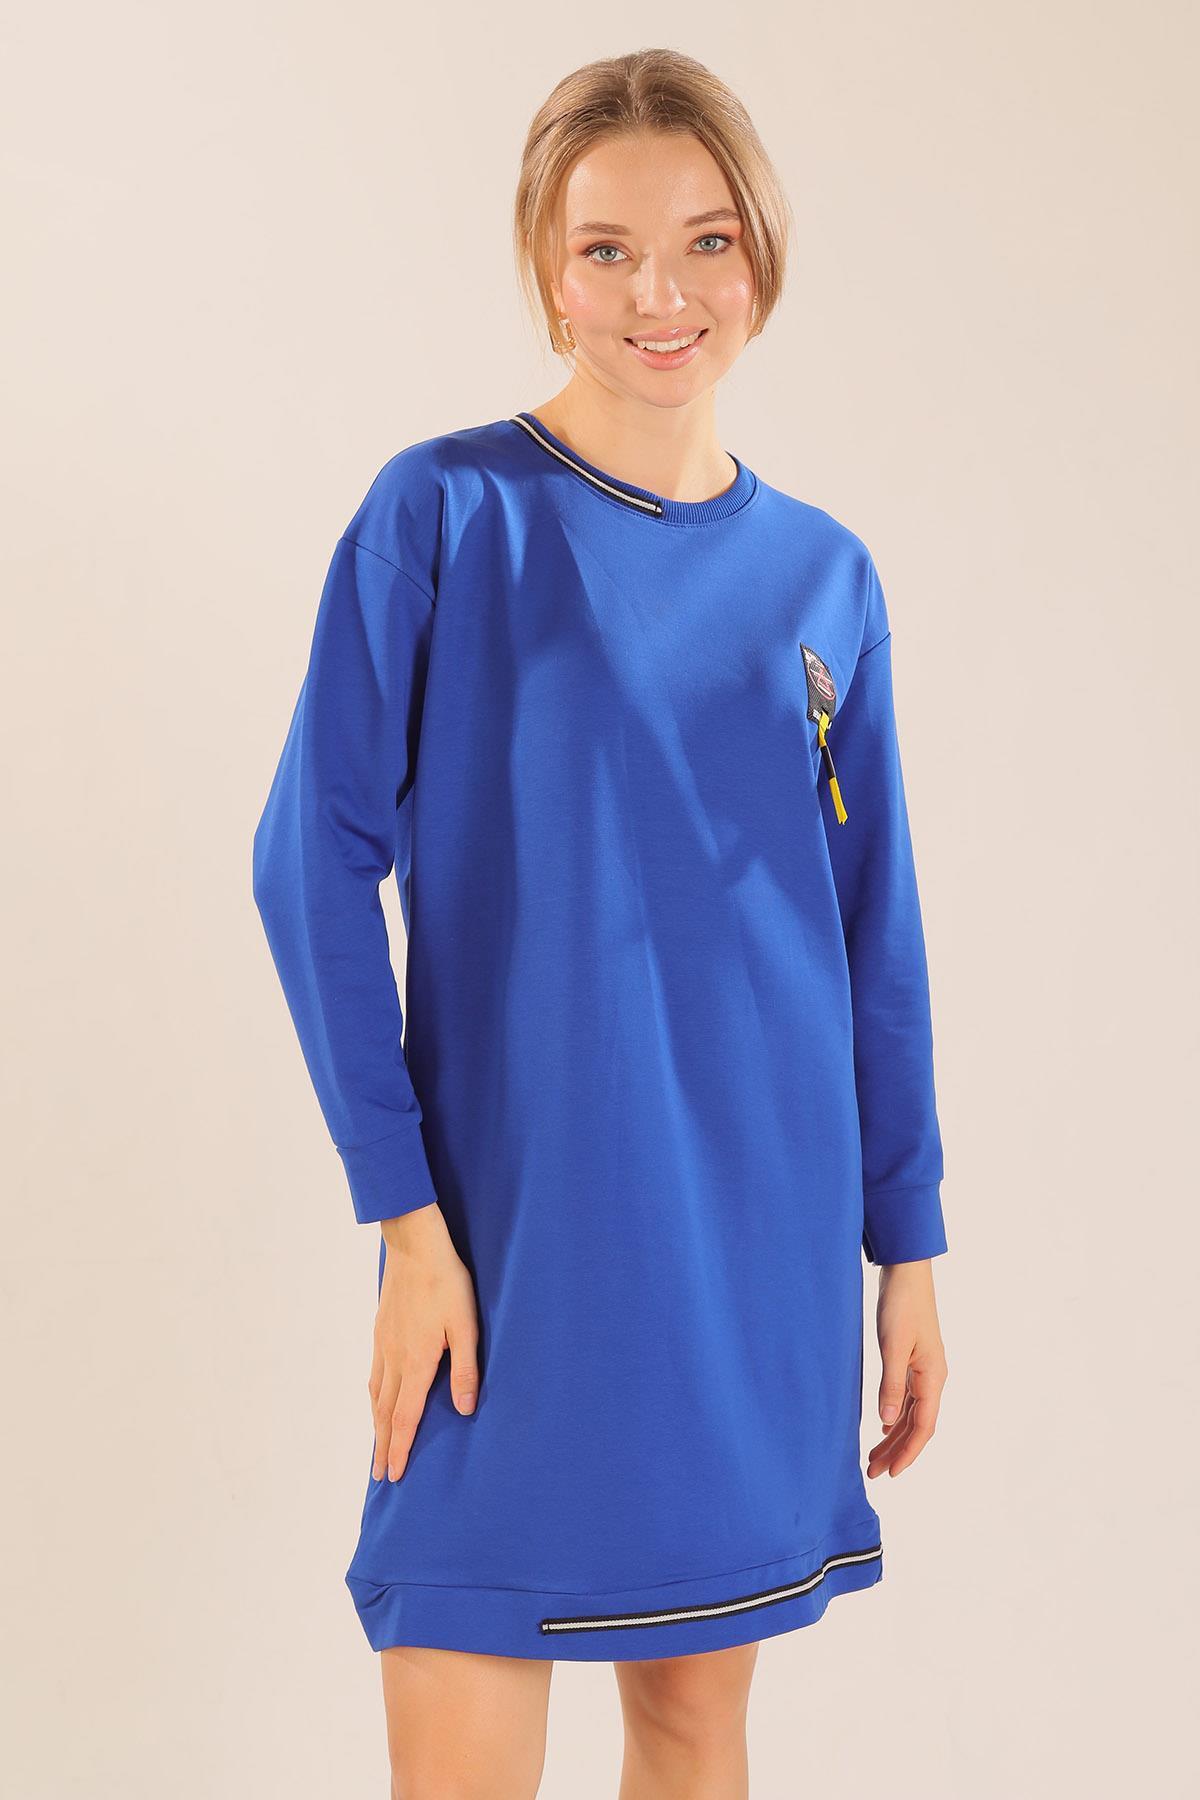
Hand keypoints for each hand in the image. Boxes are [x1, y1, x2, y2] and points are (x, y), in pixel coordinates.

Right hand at [369, 1204, 480, 1482]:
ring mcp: (384, 1344)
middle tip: (379, 1476)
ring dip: (376, 1425)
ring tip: (377, 1447)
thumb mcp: (467, 1325)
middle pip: (385, 1413)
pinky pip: (374, 1375)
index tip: (394, 1474)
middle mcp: (395, 1359)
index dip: (400, 1448)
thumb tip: (465, 1409)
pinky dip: (374, 1398)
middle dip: (383, 1446)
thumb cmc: (447, 1283)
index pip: (405, 1417)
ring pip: (376, 1395)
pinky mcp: (381, 1330)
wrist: (415, 1246)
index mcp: (417, 1362)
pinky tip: (376, 1400)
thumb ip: (466, 1368)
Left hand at [866, 1258, 946, 1479]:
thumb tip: (888, 1422)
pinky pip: (907, 1398)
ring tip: (873, 1457)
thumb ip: (890, 1384)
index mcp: (933, 1377)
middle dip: (897, 1451)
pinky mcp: (913, 1360)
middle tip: (873, 1473)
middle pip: (918, 1425)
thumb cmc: (901, 1305)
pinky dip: (896, 1416)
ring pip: (912, 1413)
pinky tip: (883, 1425)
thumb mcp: (892, 1346)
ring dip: (894, 1436)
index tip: (891, 1474)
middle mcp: (932, 1377)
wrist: (906, 1272)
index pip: (924, 1427)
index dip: (908, 1452)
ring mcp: (924, 1369)